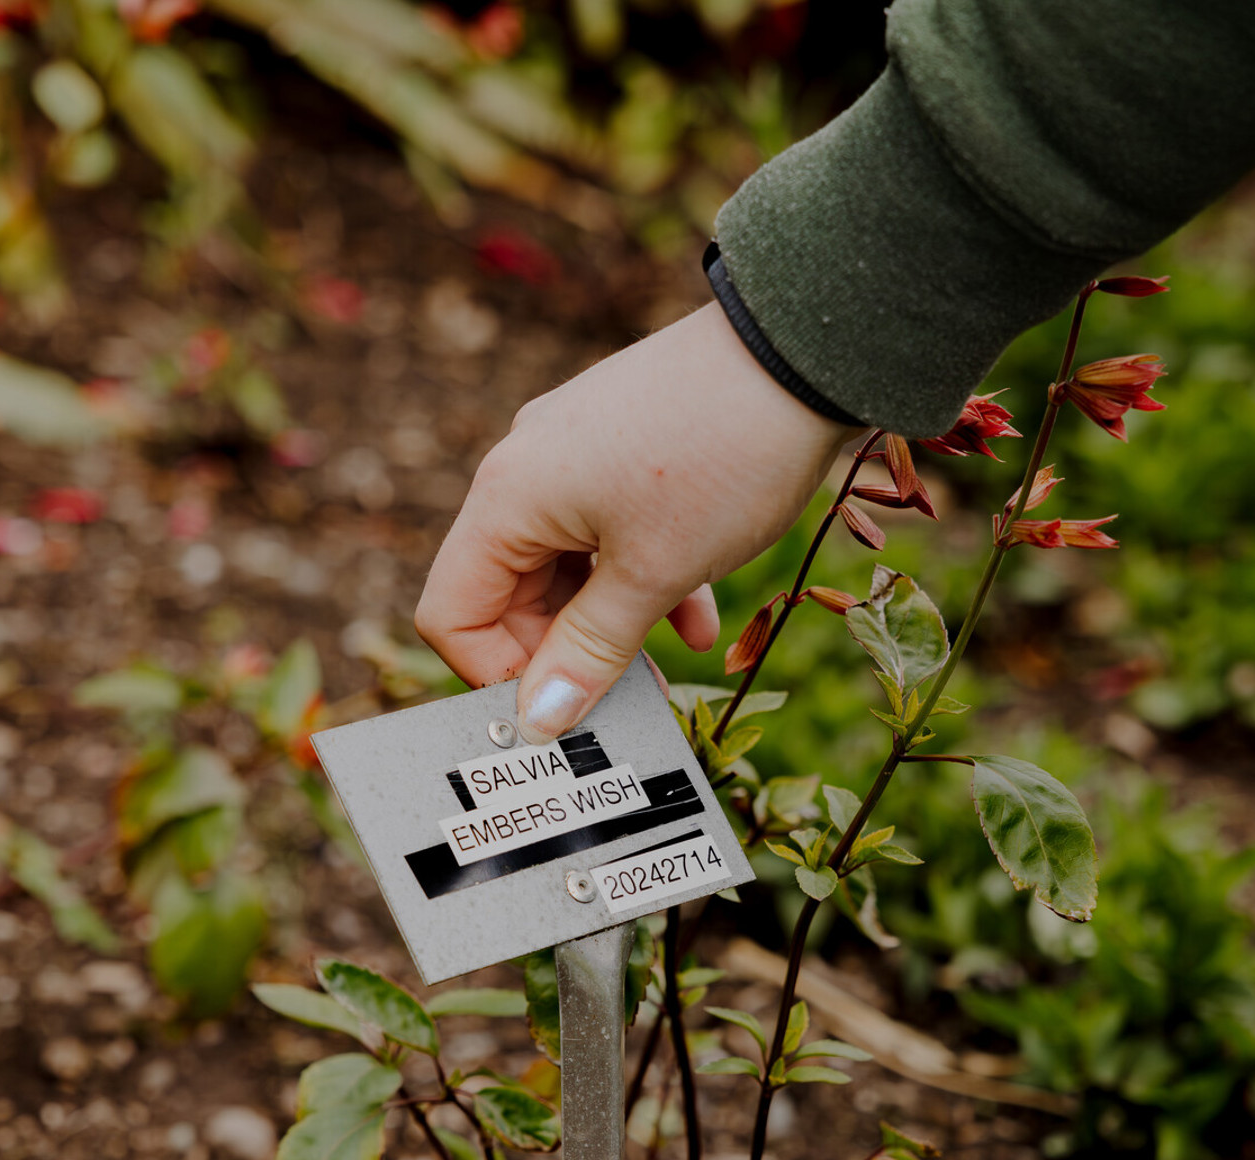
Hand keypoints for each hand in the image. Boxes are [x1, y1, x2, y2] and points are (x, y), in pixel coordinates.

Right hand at [415, 300, 857, 742]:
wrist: (802, 347)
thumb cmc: (723, 453)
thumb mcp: (654, 572)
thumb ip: (590, 650)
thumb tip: (541, 717)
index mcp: (508, 498)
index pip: (452, 613)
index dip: (496, 673)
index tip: (562, 707)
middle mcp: (525, 469)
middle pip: (508, 593)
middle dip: (563, 653)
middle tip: (628, 698)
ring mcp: (573, 451)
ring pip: (566, 566)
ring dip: (610, 622)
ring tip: (668, 667)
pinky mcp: (621, 442)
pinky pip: (607, 530)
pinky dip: (641, 576)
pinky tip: (696, 616)